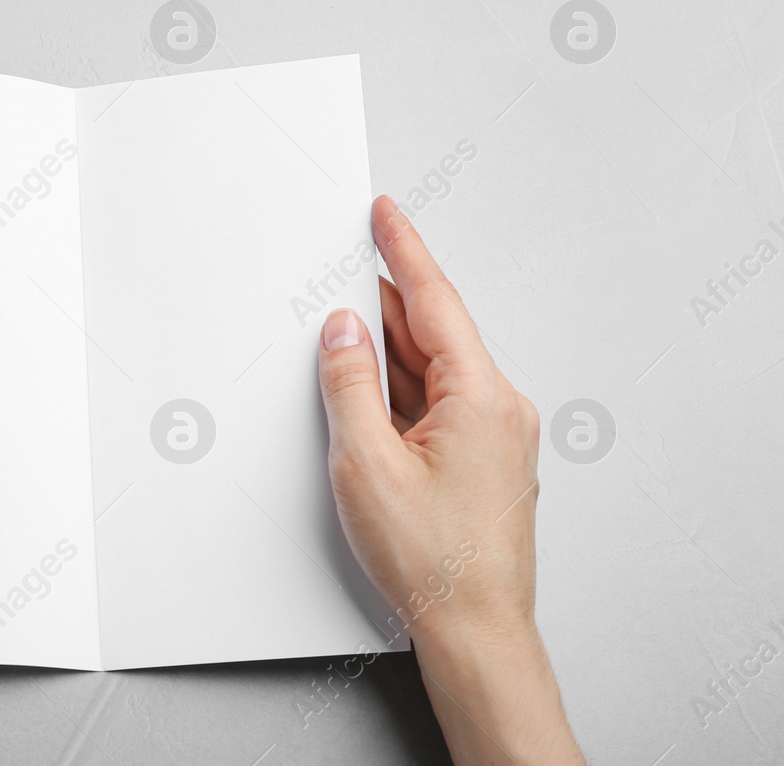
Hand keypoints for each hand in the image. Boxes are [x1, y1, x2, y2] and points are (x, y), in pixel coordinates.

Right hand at [317, 195, 581, 764]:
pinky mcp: (486, 459)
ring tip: (343, 341)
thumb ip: (349, 383)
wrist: (475, 629)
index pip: (434, 300)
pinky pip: (439, 401)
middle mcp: (499, 408)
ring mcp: (496, 435)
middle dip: (385, 303)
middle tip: (343, 271)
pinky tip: (368, 396)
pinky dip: (401, 388)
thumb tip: (343, 330)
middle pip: (433, 332)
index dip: (404, 250)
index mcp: (479, 396)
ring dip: (389, 351)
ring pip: (434, 369)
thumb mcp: (366, 462)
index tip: (386, 212)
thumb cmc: (432, 560)